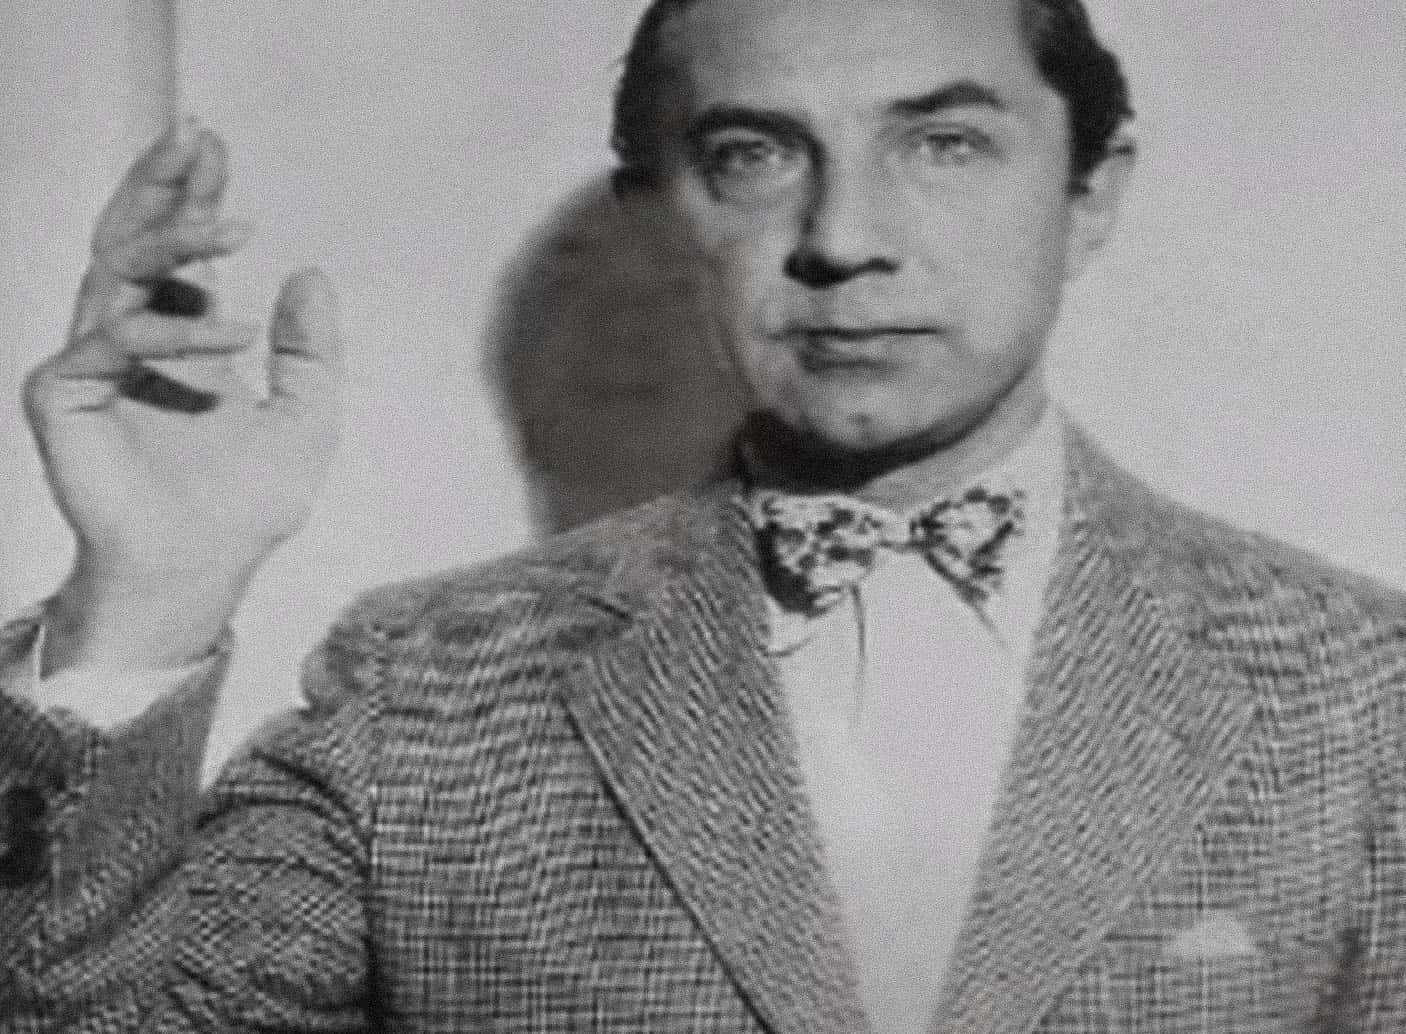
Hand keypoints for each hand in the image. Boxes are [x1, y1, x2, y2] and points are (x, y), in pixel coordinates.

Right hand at [24, 120, 342, 674]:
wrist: (205, 570)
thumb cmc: (247, 504)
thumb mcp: (308, 418)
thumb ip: (314, 351)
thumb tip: (309, 272)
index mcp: (181, 338)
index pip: (178, 251)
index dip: (192, 195)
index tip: (215, 146)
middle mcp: (132, 341)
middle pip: (132, 238)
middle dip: (163, 184)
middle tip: (198, 138)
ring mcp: (92, 364)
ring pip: (115, 270)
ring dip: (174, 239)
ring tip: (234, 226)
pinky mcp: (62, 395)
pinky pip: (111, 341)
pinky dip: (173, 333)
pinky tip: (236, 336)